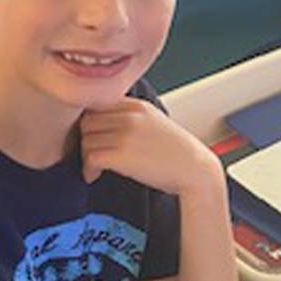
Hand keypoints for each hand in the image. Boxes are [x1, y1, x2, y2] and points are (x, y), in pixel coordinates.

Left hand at [79, 98, 221, 194]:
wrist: (194, 171)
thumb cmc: (176, 152)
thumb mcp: (154, 122)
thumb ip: (130, 117)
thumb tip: (102, 124)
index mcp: (137, 105)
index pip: (97, 105)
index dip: (91, 124)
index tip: (93, 137)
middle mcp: (130, 116)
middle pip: (87, 121)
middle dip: (86, 139)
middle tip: (92, 154)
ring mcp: (126, 134)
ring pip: (86, 140)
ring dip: (86, 156)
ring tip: (95, 167)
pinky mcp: (122, 155)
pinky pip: (90, 157)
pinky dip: (88, 169)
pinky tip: (95, 175)